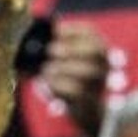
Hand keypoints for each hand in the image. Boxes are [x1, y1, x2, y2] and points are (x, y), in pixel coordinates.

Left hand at [40, 22, 108, 136]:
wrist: (84, 107)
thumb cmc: (68, 75)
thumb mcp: (64, 59)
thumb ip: (54, 47)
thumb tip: (34, 39)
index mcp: (97, 46)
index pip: (90, 31)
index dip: (72, 29)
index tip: (55, 31)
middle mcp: (103, 62)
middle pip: (95, 50)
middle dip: (71, 48)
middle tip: (51, 50)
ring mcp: (100, 81)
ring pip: (88, 71)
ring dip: (64, 67)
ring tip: (46, 68)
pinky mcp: (90, 99)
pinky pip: (77, 90)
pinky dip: (59, 83)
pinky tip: (47, 80)